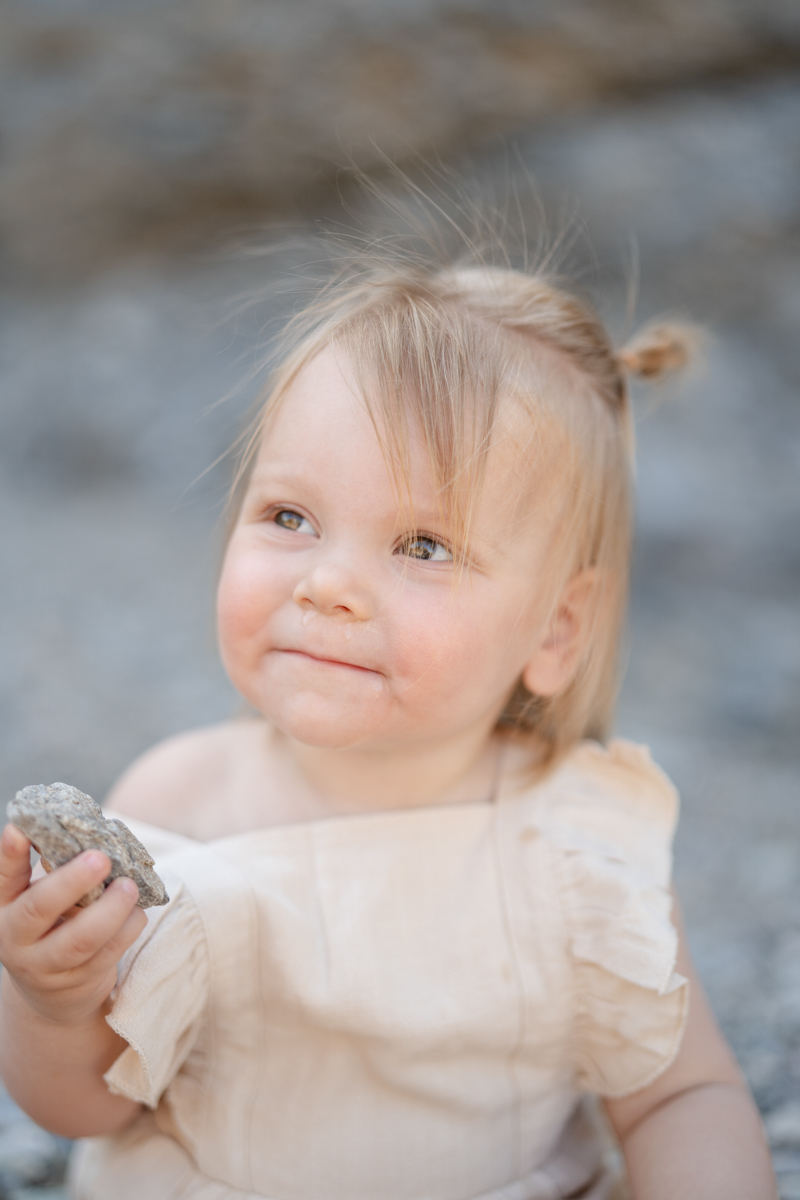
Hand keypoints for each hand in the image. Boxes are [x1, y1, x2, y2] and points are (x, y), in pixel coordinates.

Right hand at [0, 823, 145, 1025]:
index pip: (5, 877)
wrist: (53, 989)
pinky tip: (137, 912)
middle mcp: (17, 937)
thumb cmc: (53, 923)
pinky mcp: (77, 982)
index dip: (10, 854)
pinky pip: (107, 955)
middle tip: (100, 858)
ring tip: (128, 887)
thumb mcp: (43, 896)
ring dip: (109, 911)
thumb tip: (86, 828)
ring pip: (79, 941)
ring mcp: (45, 965)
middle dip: (71, 882)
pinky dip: (127, 930)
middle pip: (39, 909)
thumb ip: (57, 867)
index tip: (19, 830)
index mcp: (6, 906)